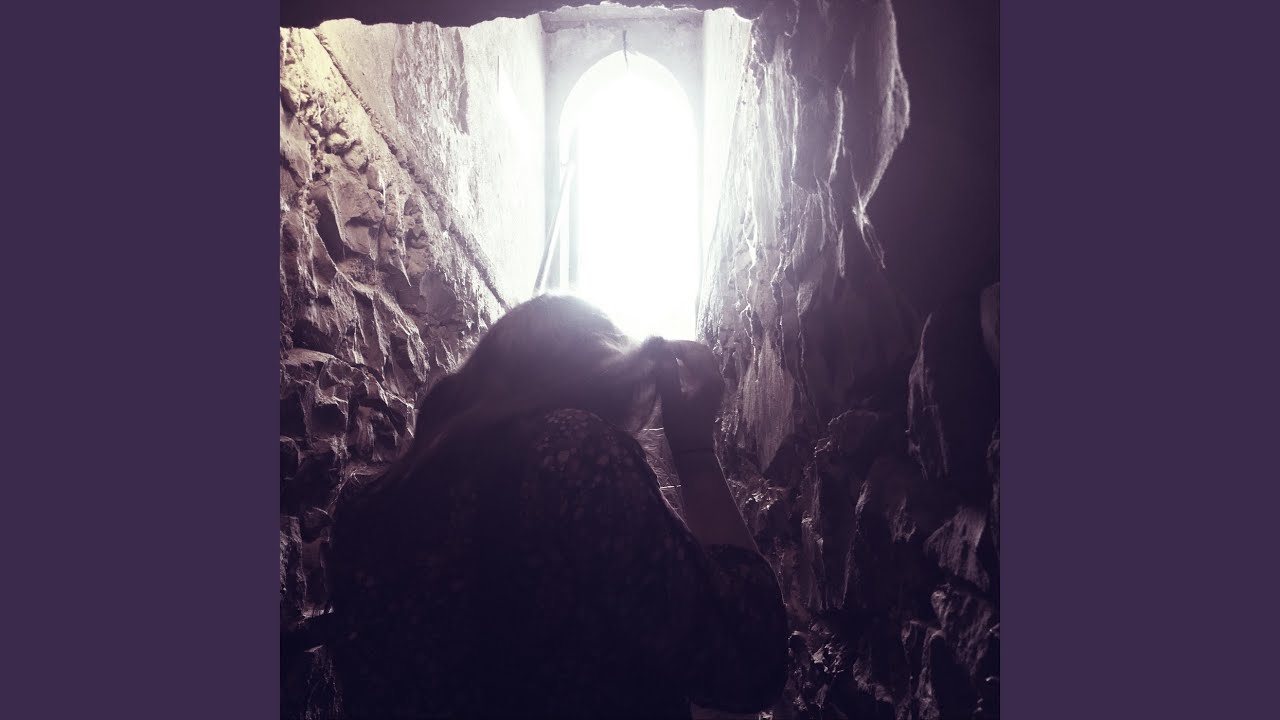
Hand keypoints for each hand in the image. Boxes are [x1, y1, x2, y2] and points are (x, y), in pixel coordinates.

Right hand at [656, 340, 725, 454]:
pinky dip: (689, 361)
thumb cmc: (681, 426)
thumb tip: (661, 351)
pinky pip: (703, 366)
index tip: (658, 348)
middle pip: (700, 350)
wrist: (694, 448)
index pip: (692, 350)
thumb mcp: (671, 400)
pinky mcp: (712, 388)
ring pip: (703, 357)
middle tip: (662, 349)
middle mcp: (716, 377)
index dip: (674, 346)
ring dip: (685, 353)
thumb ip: (667, 374)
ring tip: (666, 355)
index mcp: (708, 379)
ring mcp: (716, 383)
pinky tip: (675, 366)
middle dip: (681, 346)